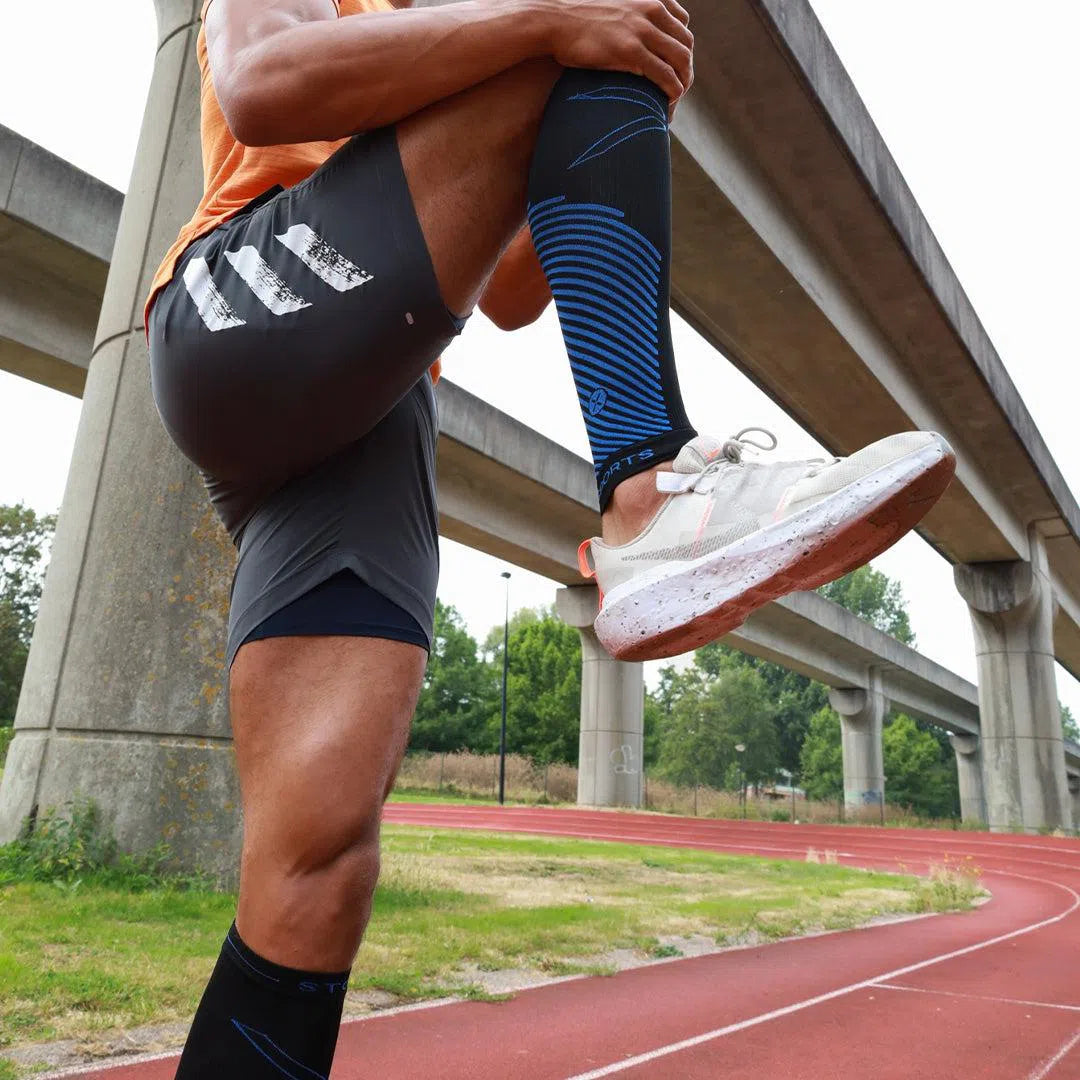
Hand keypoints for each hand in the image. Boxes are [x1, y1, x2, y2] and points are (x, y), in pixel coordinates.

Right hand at [539, 0, 693, 113]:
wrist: (553, 20)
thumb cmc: (575, 19)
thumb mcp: (610, 7)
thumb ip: (627, 15)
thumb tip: (626, 33)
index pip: (682, 23)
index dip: (681, 47)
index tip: (673, 67)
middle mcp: (651, 9)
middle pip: (685, 44)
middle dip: (685, 70)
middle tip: (677, 91)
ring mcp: (643, 29)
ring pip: (681, 61)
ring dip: (682, 85)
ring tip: (672, 102)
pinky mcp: (632, 51)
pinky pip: (666, 76)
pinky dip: (672, 94)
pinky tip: (666, 106)